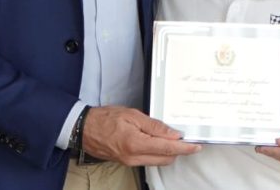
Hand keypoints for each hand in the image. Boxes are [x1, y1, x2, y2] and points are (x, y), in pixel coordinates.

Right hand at [81, 106, 200, 166]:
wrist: (83, 129)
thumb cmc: (105, 119)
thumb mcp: (132, 115)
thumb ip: (154, 126)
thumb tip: (173, 134)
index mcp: (136, 144)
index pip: (167, 148)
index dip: (184, 148)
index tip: (196, 146)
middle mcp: (134, 157)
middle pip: (165, 159)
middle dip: (178, 151)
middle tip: (186, 139)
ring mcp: (130, 162)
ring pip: (157, 161)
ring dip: (168, 152)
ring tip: (173, 139)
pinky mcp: (127, 162)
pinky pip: (148, 160)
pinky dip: (157, 153)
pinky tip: (158, 143)